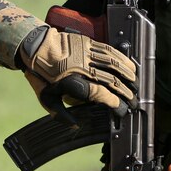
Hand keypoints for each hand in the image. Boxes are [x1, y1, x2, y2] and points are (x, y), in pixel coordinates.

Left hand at [18, 26, 135, 113]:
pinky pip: (109, 51)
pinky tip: (129, 64)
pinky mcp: (88, 44)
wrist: (35, 48)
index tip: (123, 110)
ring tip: (136, 84)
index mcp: (75, 84)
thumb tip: (75, 125)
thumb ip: (61, 114)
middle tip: (134, 101)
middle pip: (112, 82)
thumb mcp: (47, 99)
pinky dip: (121, 58)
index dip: (116, 104)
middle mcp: (84, 69)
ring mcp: (87, 55)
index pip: (103, 95)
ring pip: (114, 65)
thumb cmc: (41, 75)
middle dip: (127, 93)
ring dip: (128, 75)